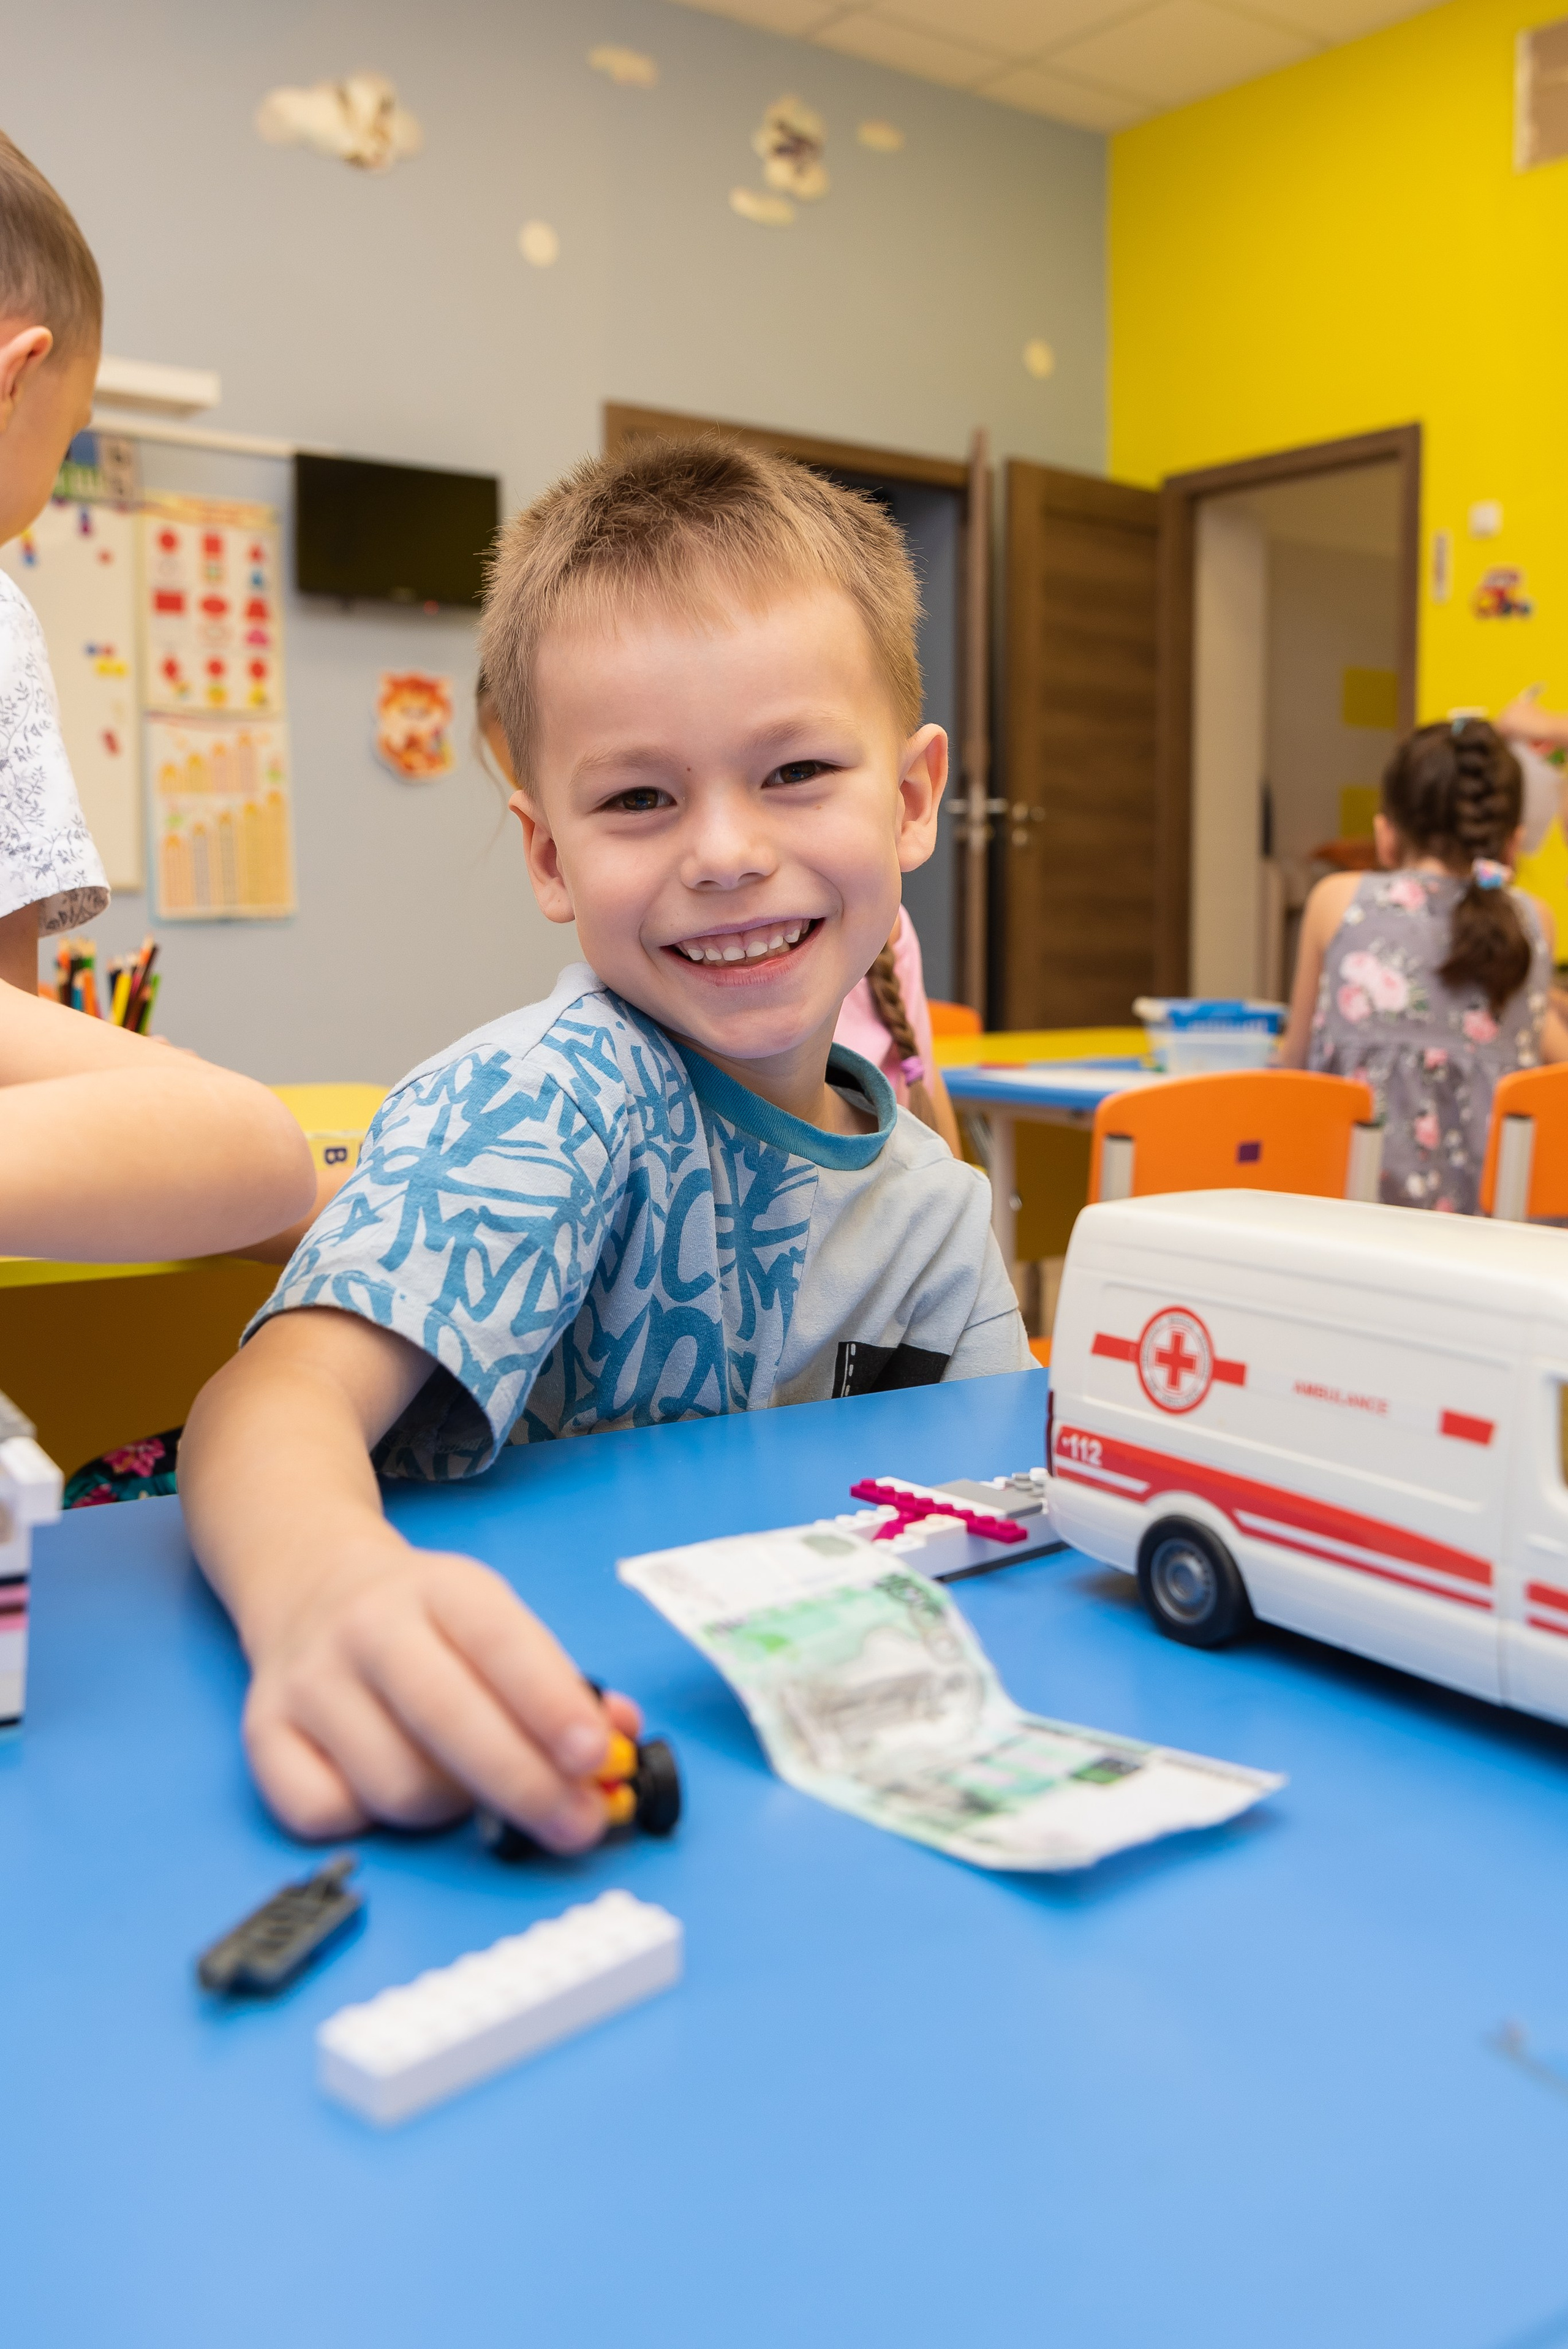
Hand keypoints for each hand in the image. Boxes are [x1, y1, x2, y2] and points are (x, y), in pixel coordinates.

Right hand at [240, 1532, 642, 1845]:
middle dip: (524, 1785)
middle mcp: (369, 1627)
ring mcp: (309, 1681)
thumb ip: (559, 1681)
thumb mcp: (495, 1619)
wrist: (310, 1582)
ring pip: (396, 1786)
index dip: (550, 1705)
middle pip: (449, 1721)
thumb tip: (620, 1736)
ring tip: (467, 1788)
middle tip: (578, 1824)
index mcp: (442, 1588)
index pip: (501, 1644)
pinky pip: (325, 1814)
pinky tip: (389, 1789)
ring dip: (451, 1809)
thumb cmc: (426, 1621)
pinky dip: (370, 1822)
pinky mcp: (262, 1732)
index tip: (595, 1757)